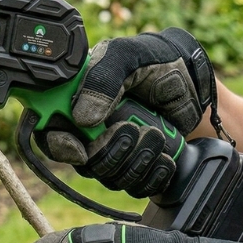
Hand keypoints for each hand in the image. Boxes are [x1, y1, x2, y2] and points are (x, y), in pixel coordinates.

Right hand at [35, 28, 215, 197]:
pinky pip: (134, 187)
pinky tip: (165, 157)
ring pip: (109, 177)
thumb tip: (81, 116)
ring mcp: (112, 149)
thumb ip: (103, 78)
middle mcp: (88, 129)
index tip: (80, 148)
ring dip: (136, 161)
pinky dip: (152, 176)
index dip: (59, 146)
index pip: (48, 132)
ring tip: (156, 135)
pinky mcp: (136, 166)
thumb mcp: (127, 56)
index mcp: (75, 100)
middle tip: (133, 129)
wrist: (194, 81)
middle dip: (109, 151)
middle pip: (81, 163)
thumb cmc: (156, 60)